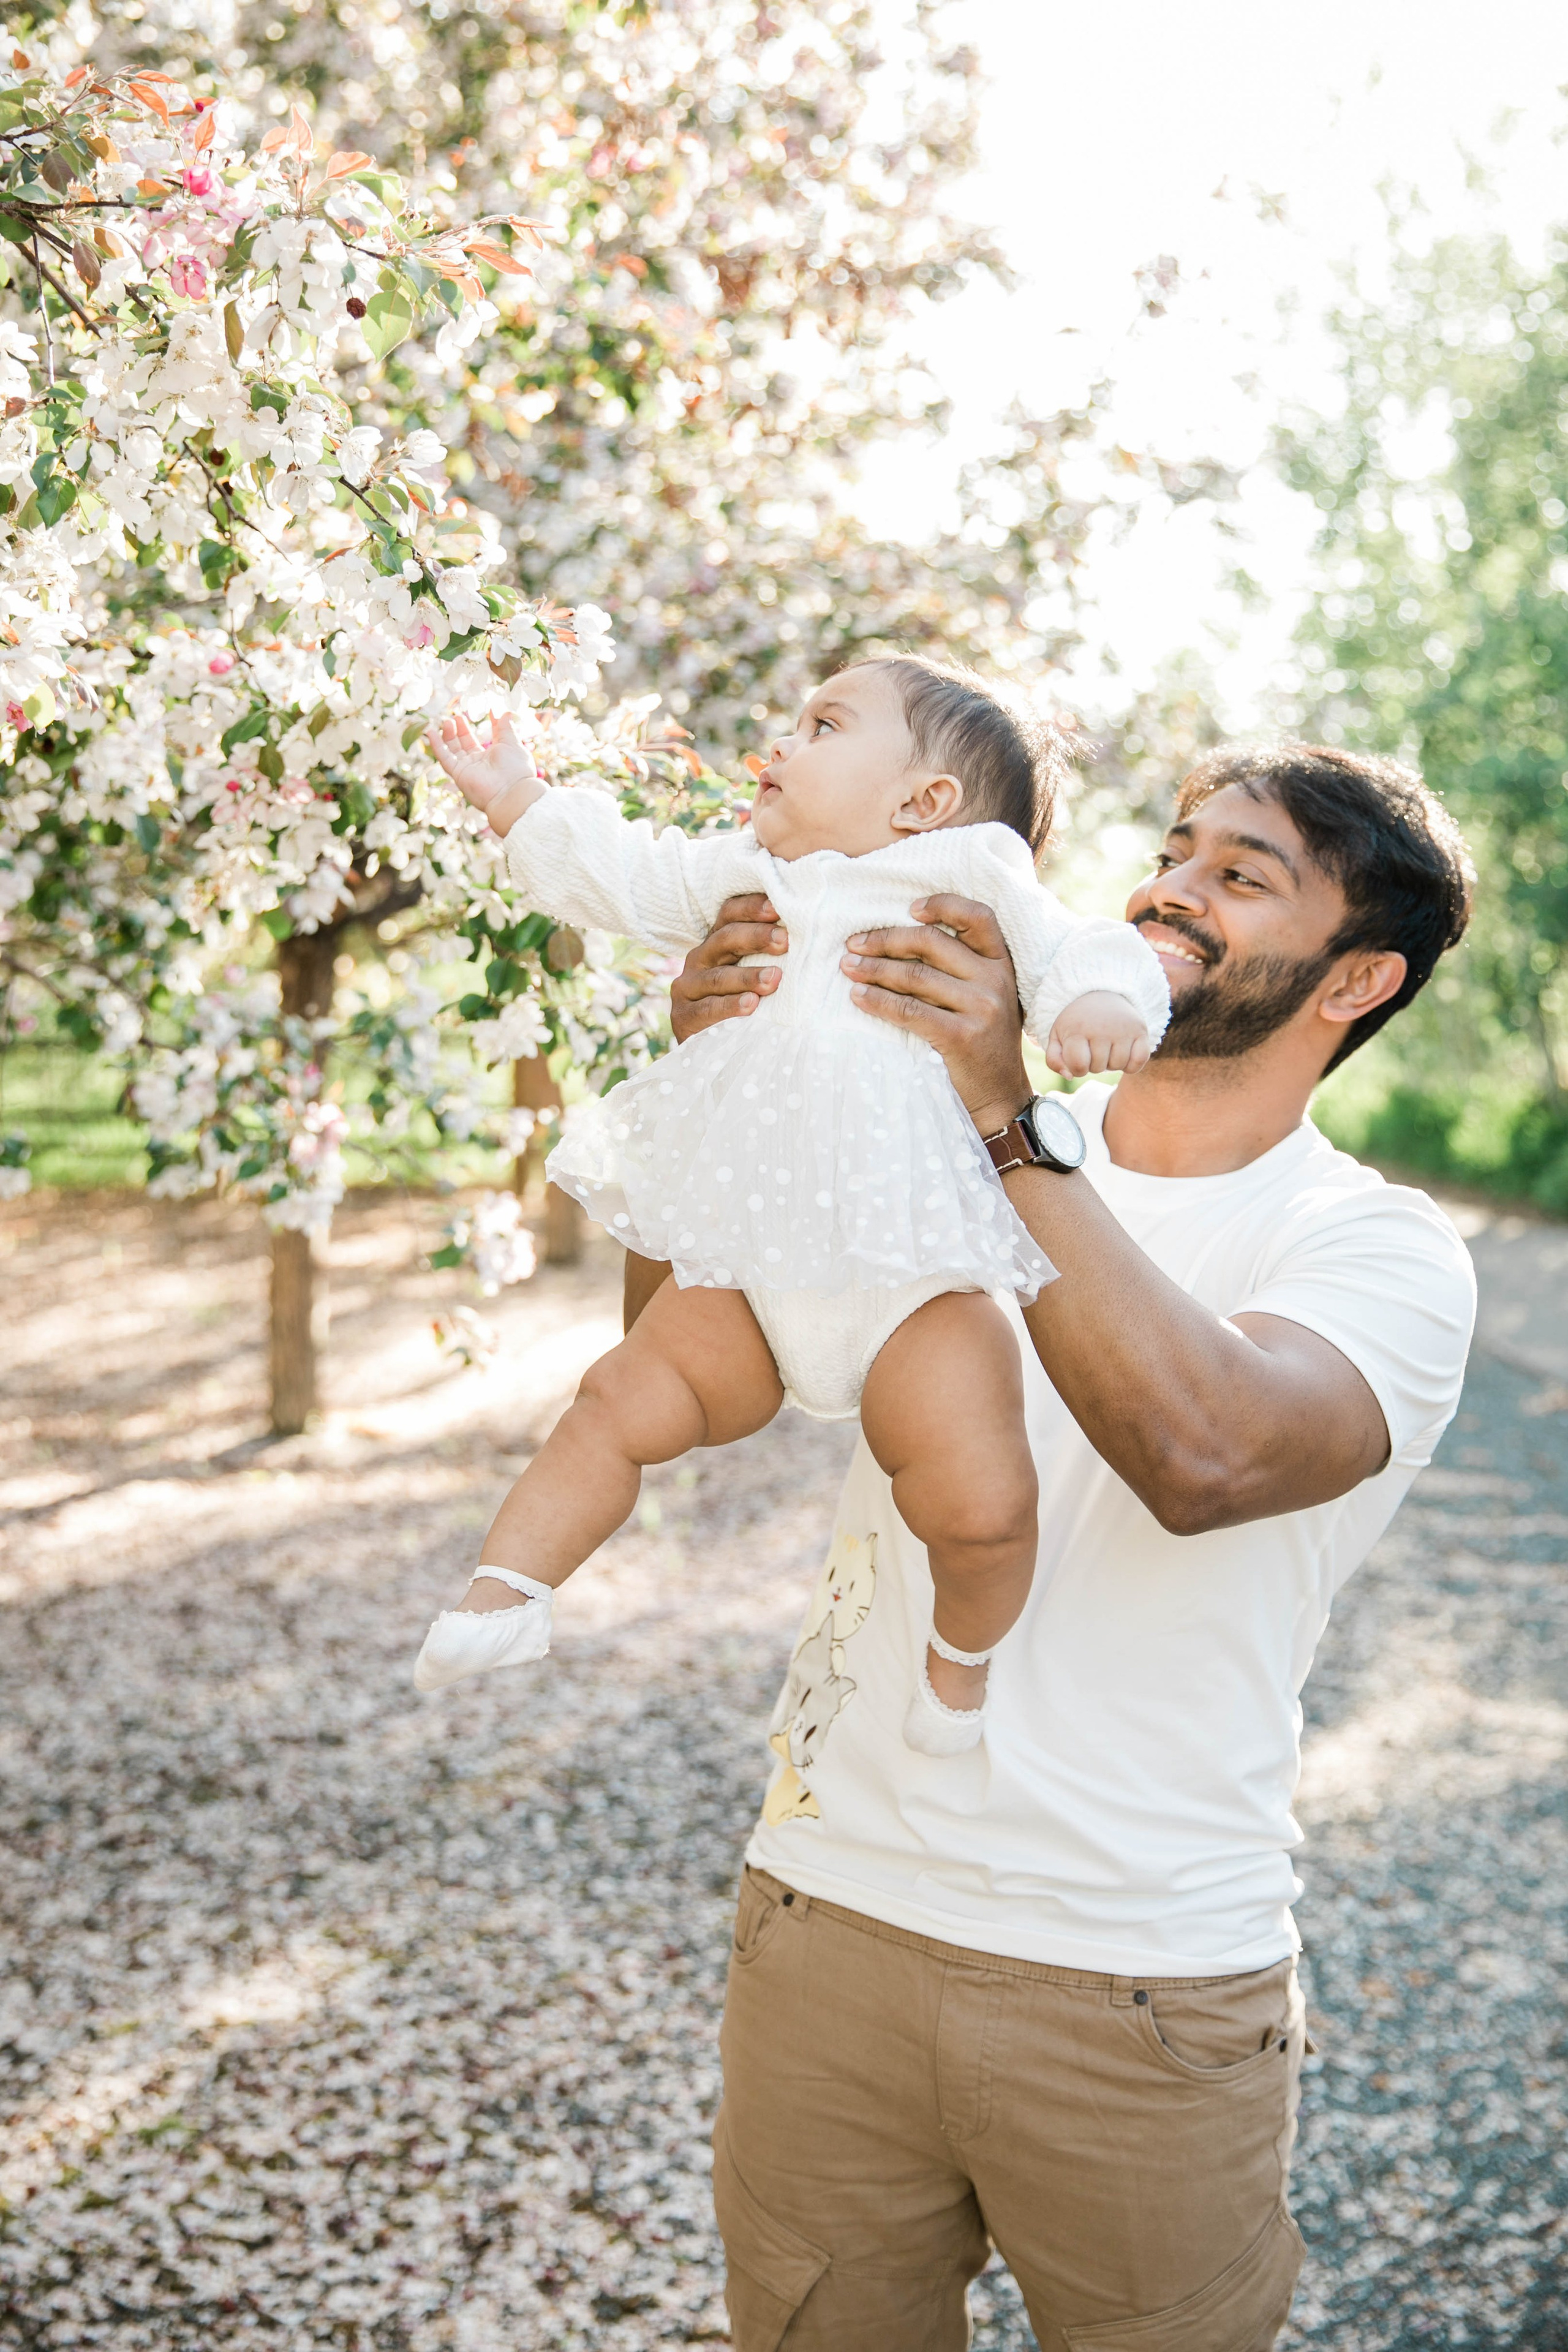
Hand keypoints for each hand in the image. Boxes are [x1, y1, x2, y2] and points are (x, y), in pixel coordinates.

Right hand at [427, 708, 541, 838]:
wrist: (511, 791)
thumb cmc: (516, 768)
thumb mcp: (511, 743)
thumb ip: (505, 727)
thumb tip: (504, 712)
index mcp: (492, 757)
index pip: (481, 740)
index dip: (475, 727)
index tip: (476, 711)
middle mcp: (478, 764)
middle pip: (464, 744)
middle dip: (459, 730)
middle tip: (456, 716)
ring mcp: (467, 769)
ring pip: (453, 750)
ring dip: (448, 735)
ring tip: (447, 721)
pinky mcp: (458, 774)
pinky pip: (444, 758)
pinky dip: (437, 745)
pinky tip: (431, 732)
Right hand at [669, 894, 787, 1042]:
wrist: (714, 1055)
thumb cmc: (748, 1008)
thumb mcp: (758, 978)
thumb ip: (773, 958)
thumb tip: (813, 939)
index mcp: (718, 943)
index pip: (730, 914)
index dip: (751, 907)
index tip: (778, 908)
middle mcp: (700, 959)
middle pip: (725, 939)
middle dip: (756, 937)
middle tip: (785, 941)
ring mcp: (688, 987)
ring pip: (719, 976)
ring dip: (748, 976)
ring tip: (774, 979)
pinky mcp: (683, 1016)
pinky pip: (708, 1008)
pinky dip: (730, 1006)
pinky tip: (751, 1005)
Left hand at [841, 895, 1029, 1135]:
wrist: (1000, 1101)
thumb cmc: (983, 1046)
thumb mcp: (986, 1000)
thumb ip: (961, 971)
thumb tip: (899, 942)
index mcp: (1001, 965)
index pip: (978, 917)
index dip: (943, 905)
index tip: (909, 909)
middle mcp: (995, 981)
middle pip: (931, 943)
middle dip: (885, 940)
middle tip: (853, 944)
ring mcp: (981, 1008)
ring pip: (914, 975)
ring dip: (873, 969)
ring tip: (847, 967)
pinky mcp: (961, 1036)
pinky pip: (908, 1010)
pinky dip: (877, 1001)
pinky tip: (857, 997)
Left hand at [1046, 990, 1151, 1077]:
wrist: (1101, 993)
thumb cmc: (1077, 1021)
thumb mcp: (1058, 1035)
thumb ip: (1054, 1060)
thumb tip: (1069, 1076)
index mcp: (1077, 1029)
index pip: (1079, 1067)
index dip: (1077, 1069)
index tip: (1078, 1057)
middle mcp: (1101, 1028)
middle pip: (1099, 1068)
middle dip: (1094, 1064)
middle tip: (1094, 1048)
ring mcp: (1123, 1028)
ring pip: (1118, 1065)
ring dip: (1112, 1063)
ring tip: (1107, 1048)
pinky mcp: (1140, 1029)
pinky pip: (1139, 1061)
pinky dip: (1132, 1064)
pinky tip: (1124, 1054)